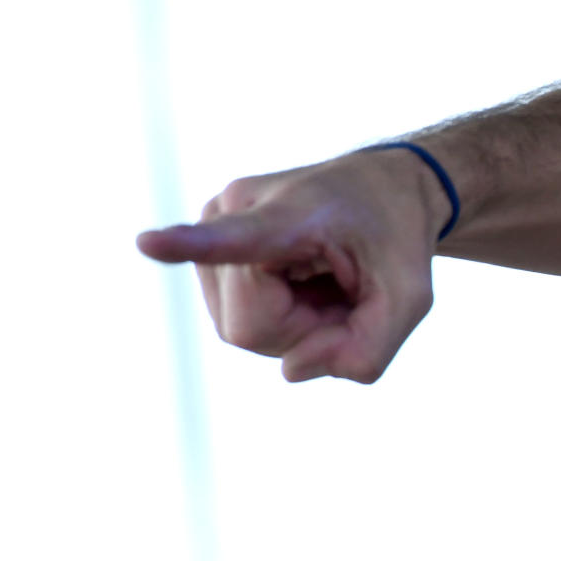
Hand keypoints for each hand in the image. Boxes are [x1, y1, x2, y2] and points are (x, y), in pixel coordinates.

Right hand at [136, 148, 447, 382]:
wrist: (383, 189)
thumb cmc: (397, 239)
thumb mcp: (412, 298)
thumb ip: (368, 349)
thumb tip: (289, 371)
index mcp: (289, 214)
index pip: (234, 238)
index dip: (188, 245)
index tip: (147, 242)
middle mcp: (234, 211)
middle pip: (251, 327)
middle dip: (306, 329)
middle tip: (342, 290)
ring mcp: (212, 228)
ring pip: (242, 329)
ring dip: (294, 323)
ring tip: (322, 280)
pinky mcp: (208, 251)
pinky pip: (240, 321)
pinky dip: (282, 318)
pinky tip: (301, 282)